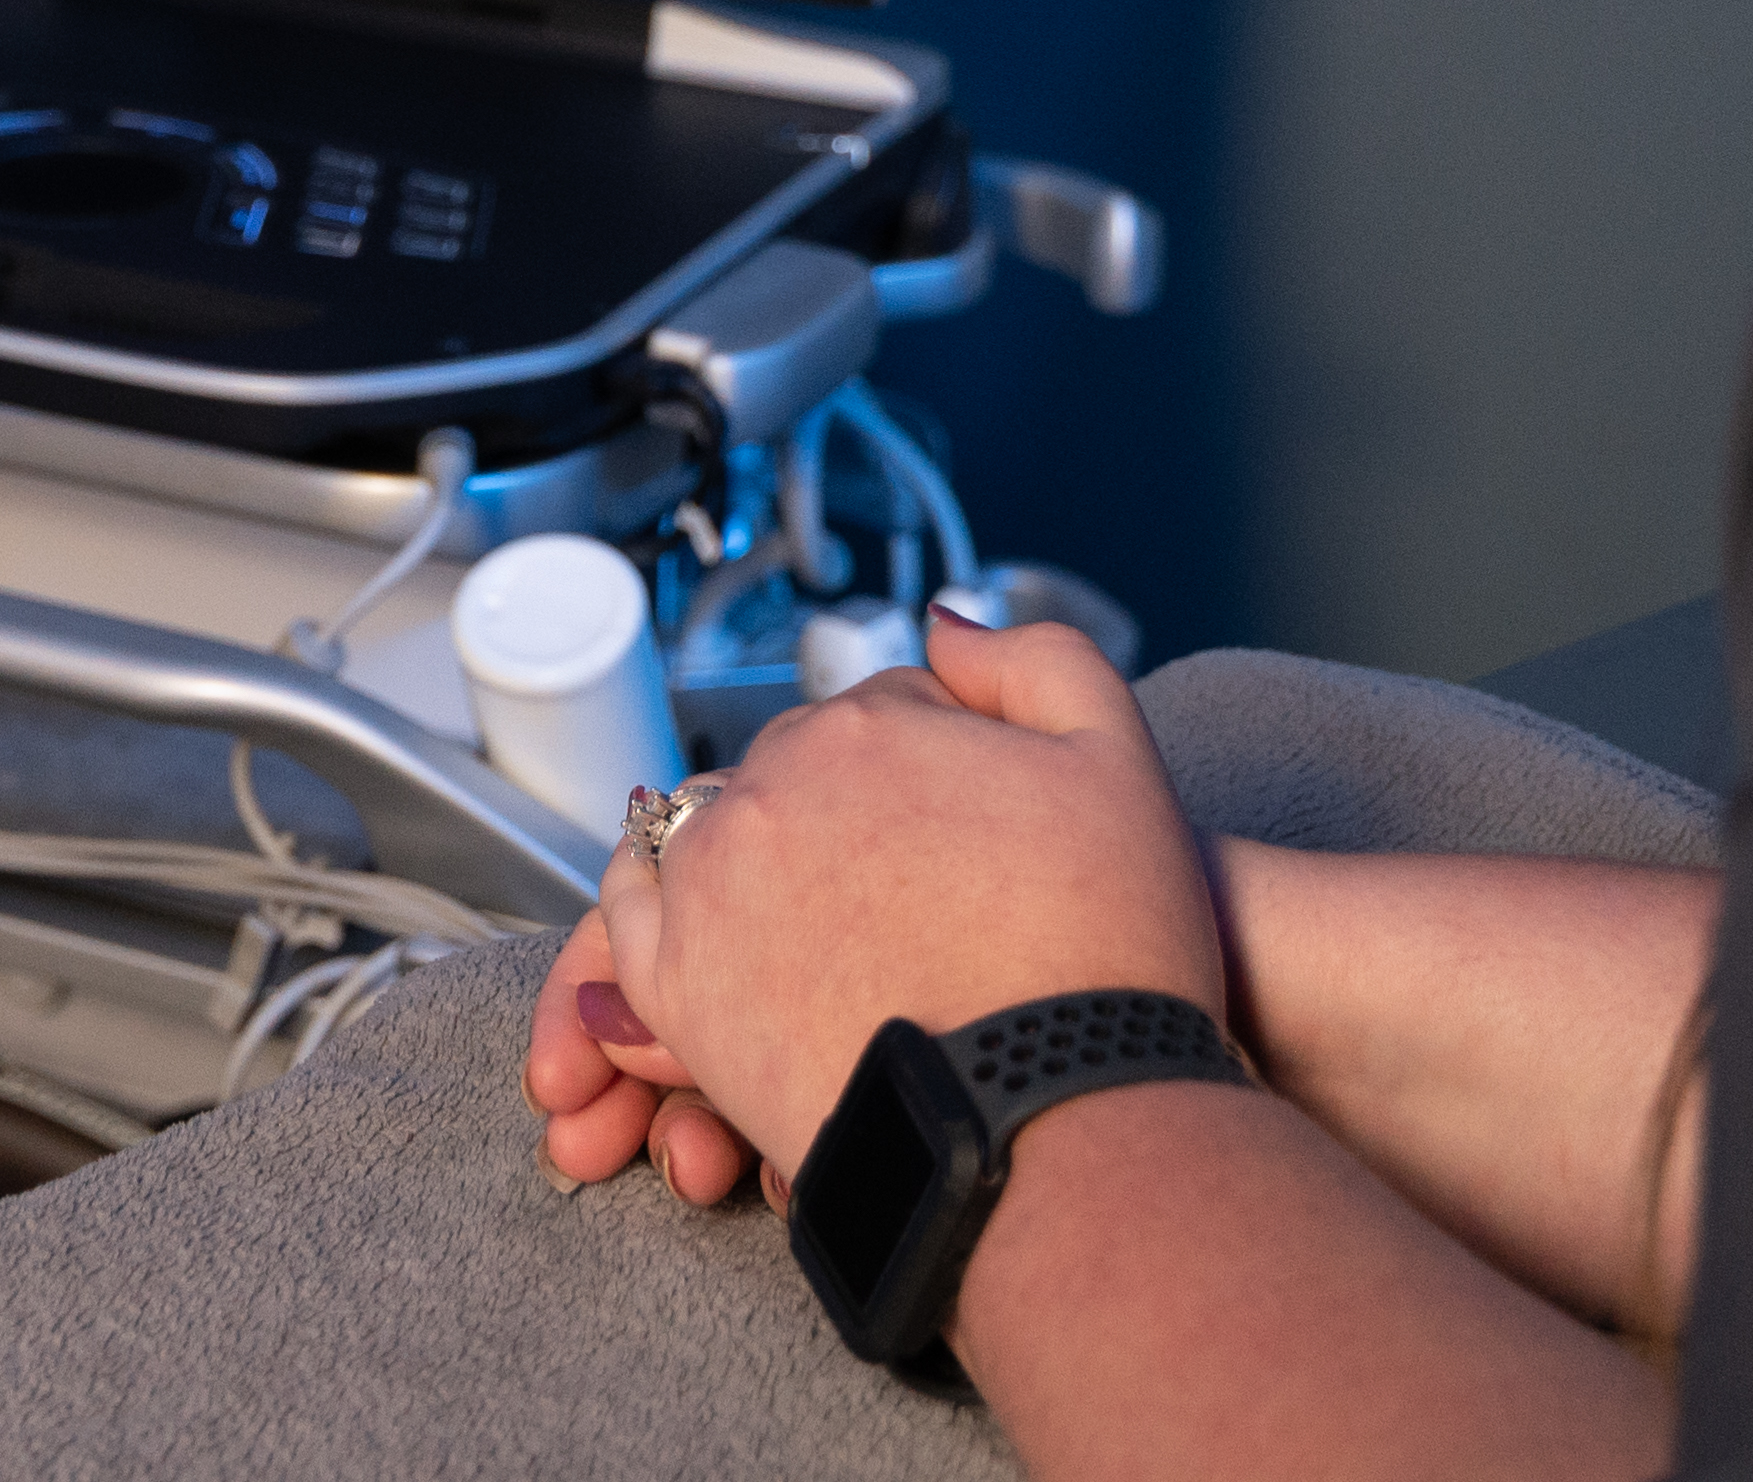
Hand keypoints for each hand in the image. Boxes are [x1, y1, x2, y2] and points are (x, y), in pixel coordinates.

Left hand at [535, 612, 1228, 1202]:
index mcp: (868, 724)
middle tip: (912, 905)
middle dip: (848, 822)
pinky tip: (716, 942)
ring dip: (761, 866)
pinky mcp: (675, 988)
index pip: (878, 719)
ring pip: (716, 838)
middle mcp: (773, 786)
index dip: (929, 778)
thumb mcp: (1120, 760)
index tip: (961, 844)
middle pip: (797, 778)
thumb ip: (1036, 661)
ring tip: (829, 933)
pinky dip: (665, 918)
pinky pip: (632, 923)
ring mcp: (715, 884)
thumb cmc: (1104, 959)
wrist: (1066, 1125)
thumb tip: (946, 627)